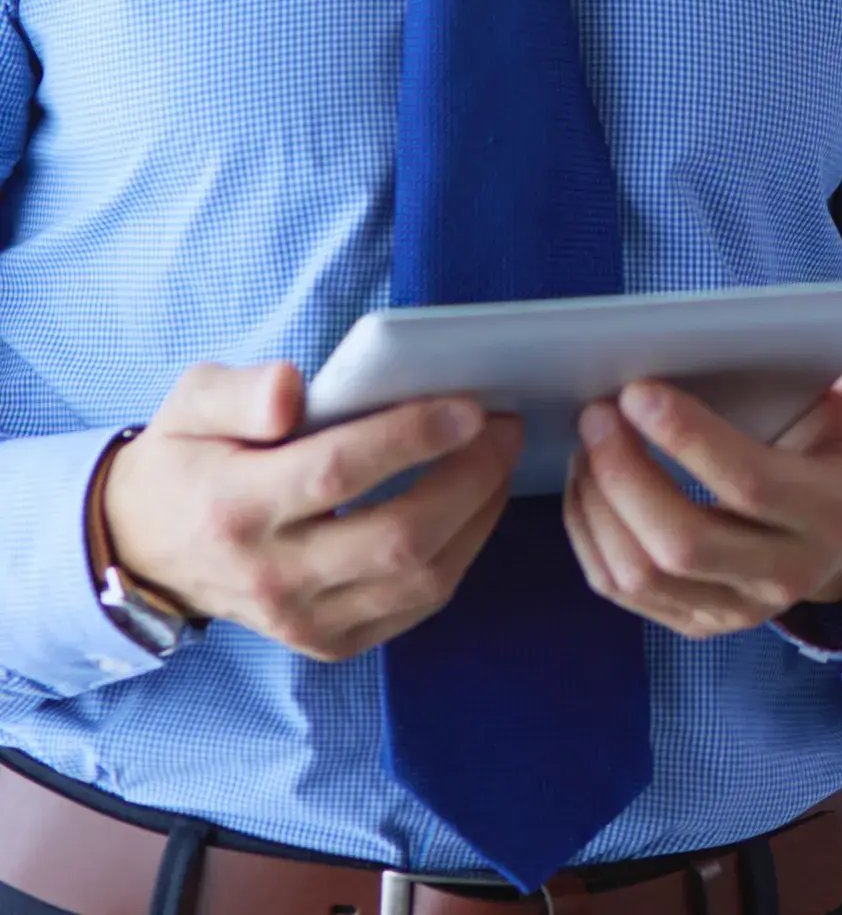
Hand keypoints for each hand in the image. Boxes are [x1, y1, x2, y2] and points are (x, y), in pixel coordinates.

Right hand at [103, 362, 524, 661]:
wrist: (149, 549)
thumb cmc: (188, 461)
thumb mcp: (191, 406)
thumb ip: (241, 392)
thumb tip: (293, 389)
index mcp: (235, 509)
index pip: (336, 473)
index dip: (411, 437)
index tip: (469, 407)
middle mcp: (272, 576)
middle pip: (397, 537)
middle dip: (469, 478)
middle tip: (503, 428)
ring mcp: (304, 620)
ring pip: (420, 579)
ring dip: (479, 515)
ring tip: (498, 460)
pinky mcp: (331, 641)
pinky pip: (419, 605)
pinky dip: (462, 553)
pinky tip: (474, 506)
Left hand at [564, 320, 841, 639]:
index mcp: (831, 512)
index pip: (750, 485)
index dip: (689, 439)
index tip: (638, 391)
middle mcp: (786, 573)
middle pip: (683, 543)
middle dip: (624, 474)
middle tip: (595, 412)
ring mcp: (739, 607)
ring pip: (641, 574)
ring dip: (597, 504)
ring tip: (587, 440)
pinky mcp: (699, 620)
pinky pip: (622, 590)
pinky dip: (589, 535)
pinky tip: (588, 483)